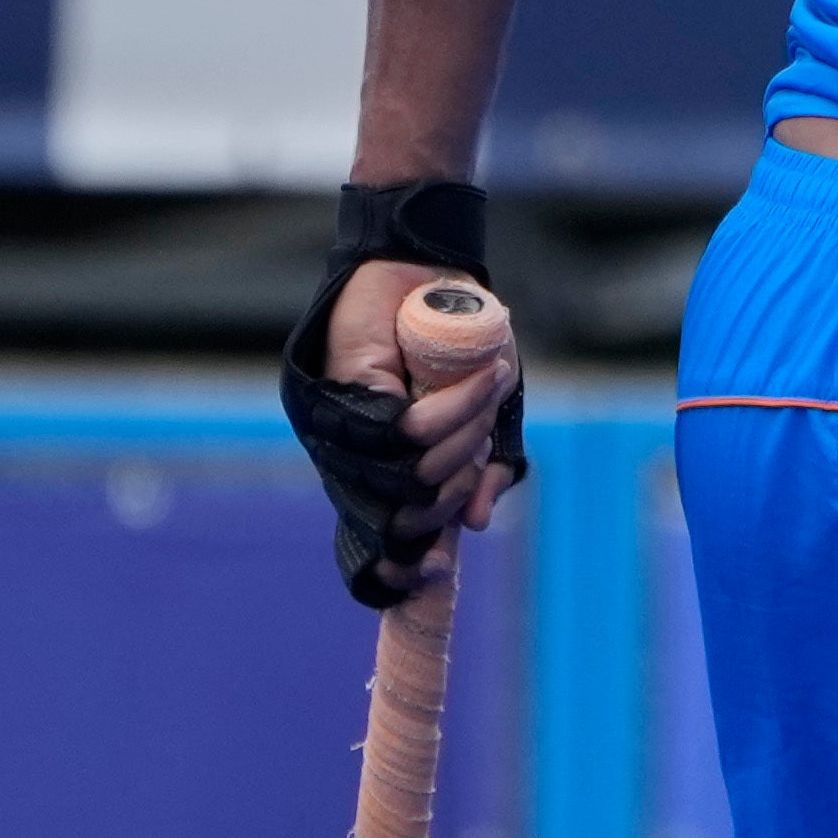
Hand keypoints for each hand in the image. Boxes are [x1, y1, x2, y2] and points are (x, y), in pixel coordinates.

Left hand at [288, 267, 519, 607]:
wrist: (430, 265)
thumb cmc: (458, 338)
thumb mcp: (487, 407)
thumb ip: (484, 465)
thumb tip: (474, 525)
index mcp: (386, 468)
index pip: (382, 537)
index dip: (402, 566)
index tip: (431, 572)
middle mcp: (359, 455)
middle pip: (414, 509)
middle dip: (461, 479)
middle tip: (486, 428)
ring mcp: (349, 426)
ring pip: (416, 472)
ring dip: (467, 437)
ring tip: (488, 385)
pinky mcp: (351, 392)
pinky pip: (412, 429)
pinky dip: (457, 409)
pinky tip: (483, 379)